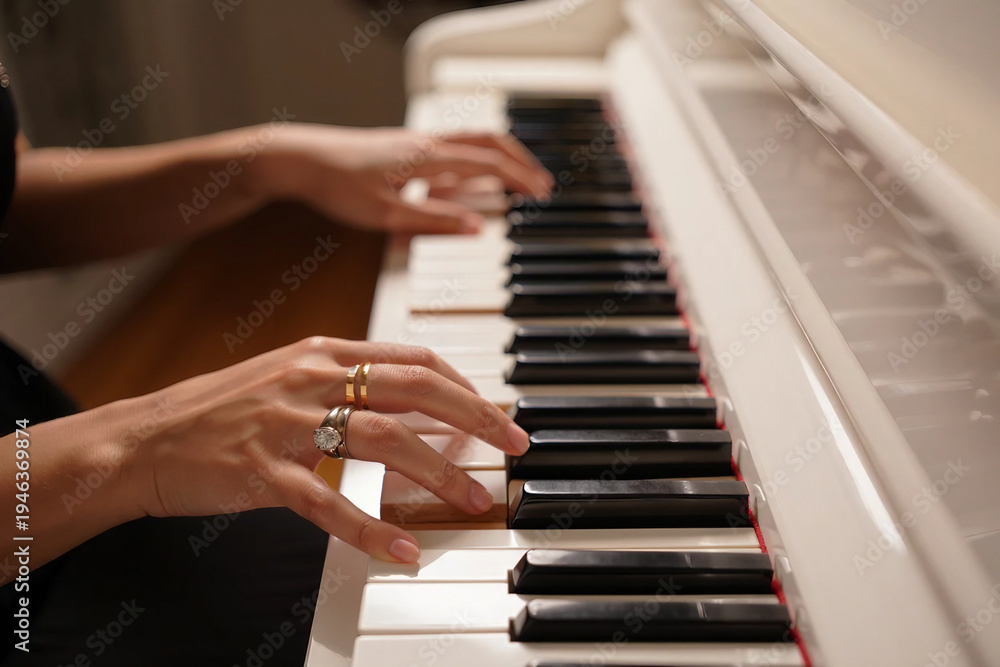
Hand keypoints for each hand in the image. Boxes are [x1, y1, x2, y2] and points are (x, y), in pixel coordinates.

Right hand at [118, 337, 529, 561]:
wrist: (145, 438)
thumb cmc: (222, 410)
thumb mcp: (290, 377)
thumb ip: (350, 385)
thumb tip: (416, 406)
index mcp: (323, 352)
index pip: (414, 359)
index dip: (465, 386)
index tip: (497, 413)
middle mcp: (312, 378)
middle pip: (414, 390)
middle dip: (475, 417)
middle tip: (513, 446)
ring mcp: (287, 422)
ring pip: (383, 440)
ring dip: (438, 471)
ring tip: (472, 498)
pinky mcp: (262, 470)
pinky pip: (328, 502)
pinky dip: (370, 527)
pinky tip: (402, 548)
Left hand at [266, 125, 552, 233]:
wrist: (298, 159)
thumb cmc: (336, 185)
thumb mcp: (388, 214)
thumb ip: (435, 221)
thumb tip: (478, 228)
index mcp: (428, 157)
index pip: (489, 162)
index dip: (520, 178)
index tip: (543, 193)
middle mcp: (426, 143)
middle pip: (488, 142)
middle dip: (519, 162)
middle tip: (540, 184)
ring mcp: (415, 143)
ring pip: (470, 142)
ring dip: (498, 158)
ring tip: (514, 181)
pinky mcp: (403, 148)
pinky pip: (450, 150)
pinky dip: (472, 162)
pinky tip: (466, 184)